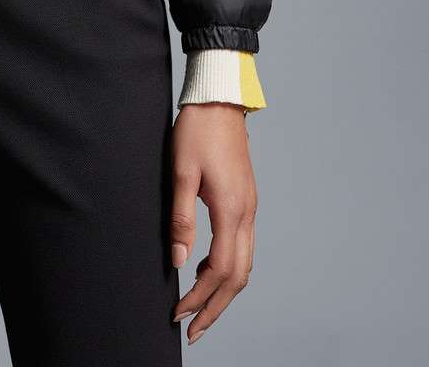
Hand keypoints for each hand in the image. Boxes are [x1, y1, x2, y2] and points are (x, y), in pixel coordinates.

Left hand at [169, 103, 256, 344]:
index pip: (220, 271)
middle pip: (238, 278)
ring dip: (222, 291)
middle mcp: (247, 214)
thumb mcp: (181, 171)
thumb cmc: (197, 130)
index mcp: (232, 210)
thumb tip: (179, 262)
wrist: (219, 98)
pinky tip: (205, 269)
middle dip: (215, 307)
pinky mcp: (245, 200)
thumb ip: (181, 218)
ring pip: (244, 265)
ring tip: (197, 306)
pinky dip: (227, 269)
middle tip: (191, 329)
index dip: (200, 298)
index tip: (178, 314)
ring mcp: (249, 208)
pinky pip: (242, 247)